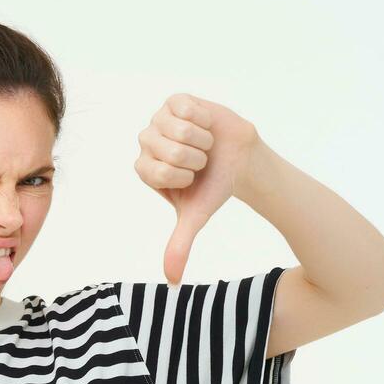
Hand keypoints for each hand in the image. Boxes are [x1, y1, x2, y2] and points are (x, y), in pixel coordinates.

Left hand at [134, 93, 258, 284]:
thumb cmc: (213, 187)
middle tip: (200, 161)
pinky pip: (186, 109)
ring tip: (204, 144)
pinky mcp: (175, 102)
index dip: (183, 175)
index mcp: (145, 169)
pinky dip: (203, 119)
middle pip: (171, 149)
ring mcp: (159, 120)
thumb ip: (179, 245)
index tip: (192, 177)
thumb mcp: (195, 217)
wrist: (239, 160)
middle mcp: (146, 143)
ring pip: (180, 129)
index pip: (158, 170)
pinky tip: (205, 126)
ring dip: (202, 139)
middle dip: (196, 158)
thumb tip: (171, 282)